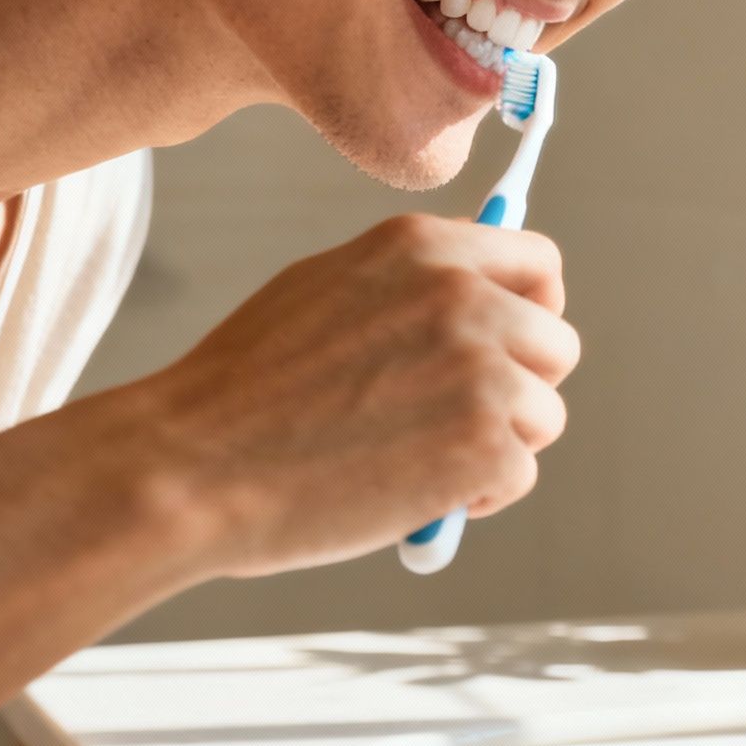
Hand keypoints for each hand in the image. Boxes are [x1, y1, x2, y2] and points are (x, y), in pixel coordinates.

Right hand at [131, 213, 578, 577]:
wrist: (189, 470)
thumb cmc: (242, 392)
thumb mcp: (327, 289)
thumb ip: (410, 283)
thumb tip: (479, 290)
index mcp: (423, 247)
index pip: (537, 263)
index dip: (533, 309)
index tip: (515, 346)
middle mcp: (464, 296)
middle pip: (556, 343)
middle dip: (519, 387)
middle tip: (455, 422)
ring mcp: (482, 369)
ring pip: (543, 414)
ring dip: (497, 446)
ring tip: (416, 461)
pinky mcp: (487, 443)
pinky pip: (519, 474)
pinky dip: (477, 497)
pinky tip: (408, 495)